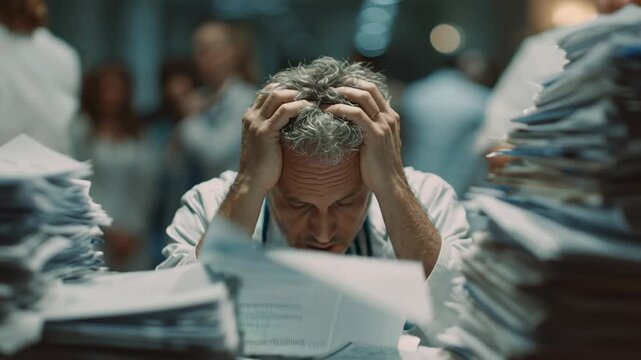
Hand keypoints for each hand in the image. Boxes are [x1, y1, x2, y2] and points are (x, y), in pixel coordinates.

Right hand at [239, 85, 310, 191]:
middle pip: (273, 89)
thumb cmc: (264, 166)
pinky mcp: (265, 131)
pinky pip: (284, 111)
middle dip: (294, 88)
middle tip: (314, 92)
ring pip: (278, 95)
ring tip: (315, 98)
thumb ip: (275, 129)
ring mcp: (256, 122)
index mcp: (250, 116)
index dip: (287, 88)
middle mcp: (251, 115)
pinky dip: (300, 106)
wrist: (252, 182)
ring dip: (298, 95)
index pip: (269, 91)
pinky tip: (312, 108)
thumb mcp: (267, 142)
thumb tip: (294, 123)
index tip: (306, 92)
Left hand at [324, 79, 405, 194]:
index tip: (337, 84)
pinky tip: (327, 111)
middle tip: (328, 85)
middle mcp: (389, 117)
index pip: (373, 90)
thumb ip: (366, 131)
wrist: (390, 185)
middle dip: (347, 83)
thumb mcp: (375, 144)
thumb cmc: (378, 169)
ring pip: (362, 97)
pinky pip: (356, 114)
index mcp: (390, 117)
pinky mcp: (376, 134)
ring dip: (342, 93)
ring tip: (325, 95)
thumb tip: (347, 124)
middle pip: (369, 88)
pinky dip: (340, 109)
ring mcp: (384, 125)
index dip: (355, 84)